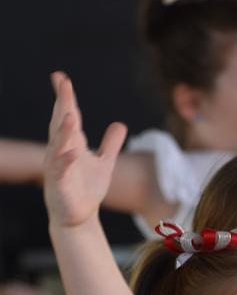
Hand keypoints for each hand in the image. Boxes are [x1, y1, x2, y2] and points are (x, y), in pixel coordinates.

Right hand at [44, 73, 126, 227]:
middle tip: (63, 84)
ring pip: (59, 144)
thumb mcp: (105, 163)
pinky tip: (73, 151)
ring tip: (70, 114)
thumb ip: (111, 144)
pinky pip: (61, 169)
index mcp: (71, 144)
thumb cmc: (87, 189)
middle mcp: (61, 151)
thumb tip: (120, 124)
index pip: (68, 115)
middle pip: (61, 123)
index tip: (61, 77)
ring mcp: (58, 167)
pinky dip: (66, 160)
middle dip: (62, 104)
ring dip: (64, 130)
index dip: (66, 97)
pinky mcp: (59, 184)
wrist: (79, 217)